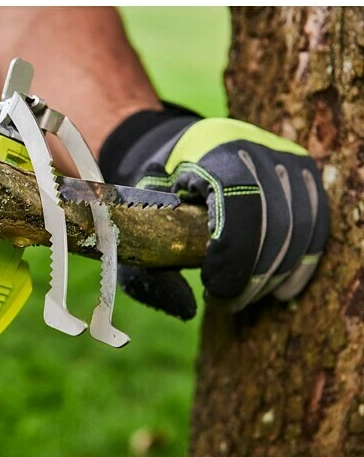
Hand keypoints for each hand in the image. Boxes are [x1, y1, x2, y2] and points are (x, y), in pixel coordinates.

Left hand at [99, 104, 329, 316]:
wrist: (180, 150)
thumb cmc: (157, 192)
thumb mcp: (139, 224)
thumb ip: (150, 265)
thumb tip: (187, 309)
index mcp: (209, 151)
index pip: (238, 202)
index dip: (233, 253)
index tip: (213, 290)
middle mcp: (253, 147)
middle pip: (274, 218)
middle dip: (254, 273)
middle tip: (230, 302)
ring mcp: (283, 157)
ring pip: (300, 224)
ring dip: (277, 272)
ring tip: (249, 297)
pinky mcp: (302, 172)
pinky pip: (316, 221)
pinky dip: (302, 259)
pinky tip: (283, 288)